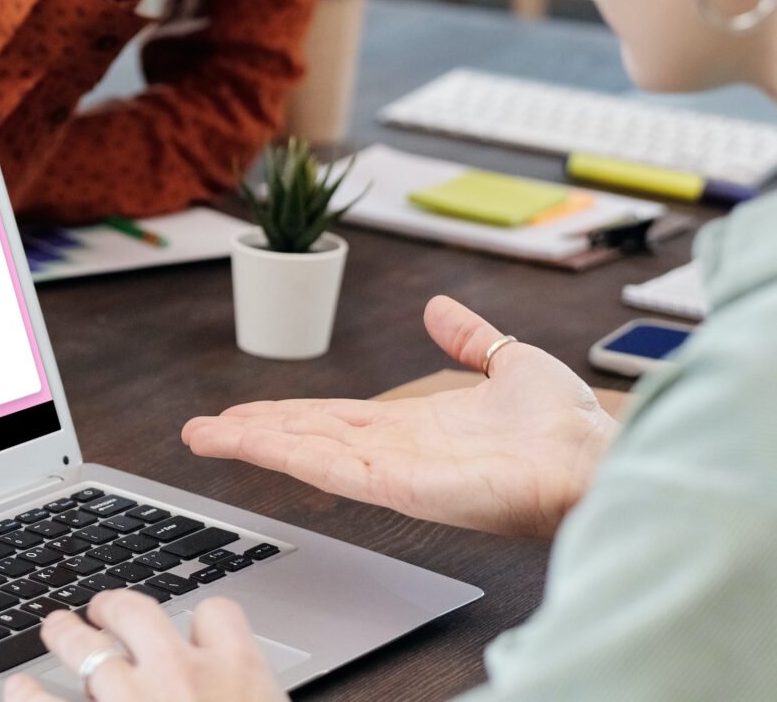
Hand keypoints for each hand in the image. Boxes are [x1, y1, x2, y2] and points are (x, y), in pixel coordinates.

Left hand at [4, 592, 287, 701]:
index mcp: (239, 675)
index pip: (217, 615)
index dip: (202, 622)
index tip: (194, 632)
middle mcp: (180, 675)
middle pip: (136, 612)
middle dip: (114, 608)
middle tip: (103, 615)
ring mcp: (129, 700)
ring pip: (85, 646)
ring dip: (65, 635)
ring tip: (58, 632)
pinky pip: (41, 701)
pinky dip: (27, 693)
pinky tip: (21, 689)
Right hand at [182, 296, 616, 536]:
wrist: (598, 459)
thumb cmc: (569, 428)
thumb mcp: (510, 361)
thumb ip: (468, 338)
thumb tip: (438, 310)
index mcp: (415, 426)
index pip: (333, 419)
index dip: (285, 413)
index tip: (244, 411)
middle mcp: (395, 452)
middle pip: (306, 436)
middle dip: (251, 430)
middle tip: (201, 429)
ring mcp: (392, 473)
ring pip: (304, 452)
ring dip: (250, 442)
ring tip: (202, 435)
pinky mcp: (398, 488)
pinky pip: (328, 468)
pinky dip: (281, 453)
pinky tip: (247, 440)